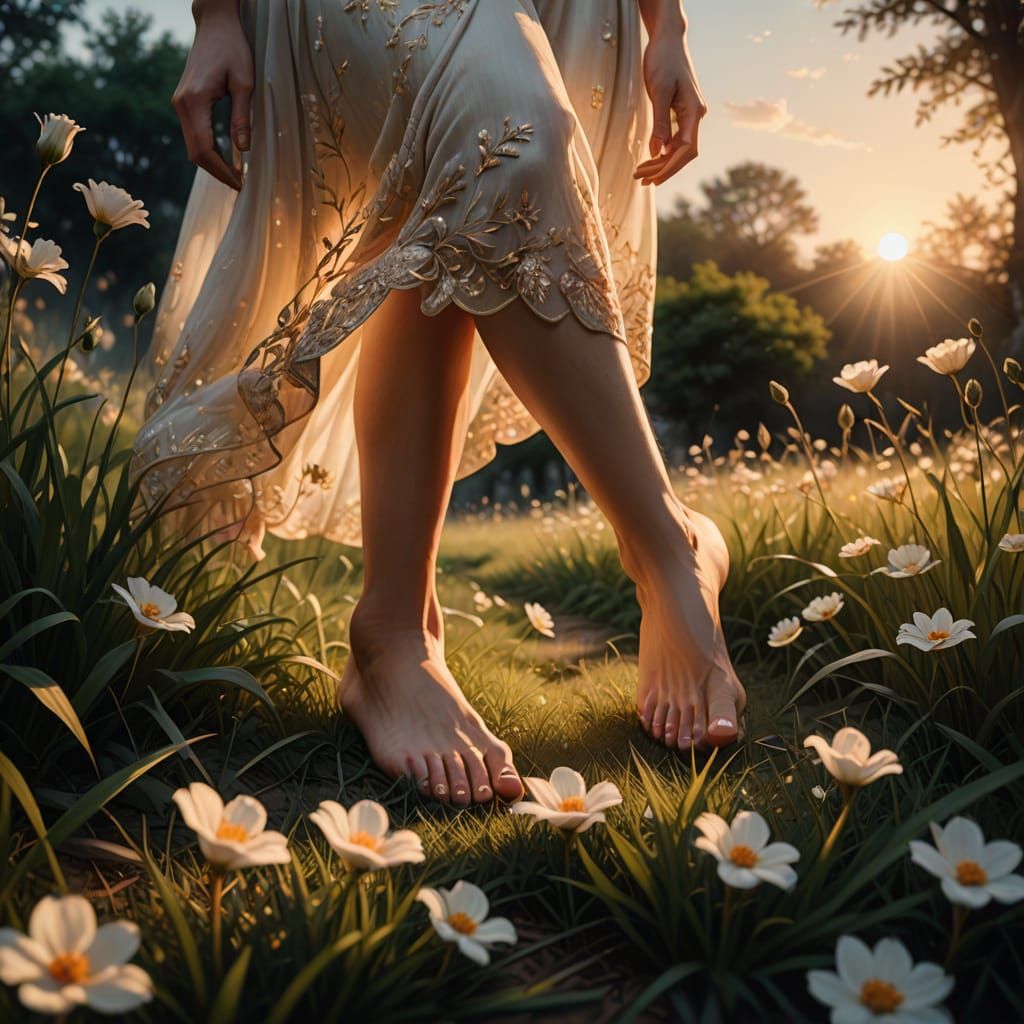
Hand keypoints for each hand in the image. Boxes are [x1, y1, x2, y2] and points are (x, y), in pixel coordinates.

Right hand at [171, 9, 253, 190]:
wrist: (215, 24)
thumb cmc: (233, 47)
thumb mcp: (244, 82)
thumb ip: (242, 117)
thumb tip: (243, 150)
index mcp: (194, 100)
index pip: (203, 149)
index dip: (221, 171)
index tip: (240, 184)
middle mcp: (181, 104)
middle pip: (195, 152)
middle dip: (217, 172)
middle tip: (240, 184)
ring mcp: (180, 103)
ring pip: (193, 145)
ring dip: (212, 163)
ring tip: (236, 175)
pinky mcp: (185, 102)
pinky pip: (194, 134)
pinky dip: (209, 150)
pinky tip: (226, 158)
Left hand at [634, 27, 707, 185]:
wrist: (667, 39)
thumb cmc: (663, 60)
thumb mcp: (659, 91)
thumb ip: (660, 122)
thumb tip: (658, 151)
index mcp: (693, 112)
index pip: (686, 150)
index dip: (670, 167)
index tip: (654, 180)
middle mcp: (695, 116)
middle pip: (682, 153)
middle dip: (662, 168)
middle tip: (640, 180)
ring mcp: (689, 115)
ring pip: (677, 148)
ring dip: (660, 162)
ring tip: (640, 174)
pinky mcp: (680, 112)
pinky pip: (674, 139)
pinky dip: (661, 150)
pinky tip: (649, 159)